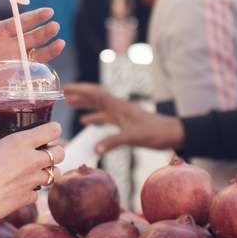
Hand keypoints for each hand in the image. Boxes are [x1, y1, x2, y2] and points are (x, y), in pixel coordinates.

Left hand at [0, 7, 64, 118]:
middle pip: (29, 38)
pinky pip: (28, 74)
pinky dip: (40, 70)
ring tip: (60, 43)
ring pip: (33, 55)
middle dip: (43, 32)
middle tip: (56, 26)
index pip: (18, 24)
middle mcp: (4, 48)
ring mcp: (8, 64)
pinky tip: (51, 66)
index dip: (33, 18)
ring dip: (47, 50)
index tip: (48, 12)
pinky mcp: (8, 81)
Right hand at [0, 122, 65, 235]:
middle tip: (44, 152)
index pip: (52, 130)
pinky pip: (38, 193)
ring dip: (48, 172)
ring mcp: (32, 181)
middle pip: (61, 153)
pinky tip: (20, 188)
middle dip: (56, 151)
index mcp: (20, 142)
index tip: (51, 130)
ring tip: (36, 171)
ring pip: (56, 175)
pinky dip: (32, 190)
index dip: (53, 129)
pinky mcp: (27, 198)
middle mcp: (31, 161)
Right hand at [64, 84, 185, 156]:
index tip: (65, 88)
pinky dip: (95, 118)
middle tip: (63, 93)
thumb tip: (95, 149)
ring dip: (85, 105)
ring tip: (70, 104)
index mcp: (119, 106)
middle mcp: (119, 107)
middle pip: (95, 97)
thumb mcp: (134, 138)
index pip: (96, 94)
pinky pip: (106, 117)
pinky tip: (88, 123)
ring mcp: (123, 114)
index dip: (80, 90)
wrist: (173, 133)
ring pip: (100, 107)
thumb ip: (114, 142)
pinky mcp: (126, 122)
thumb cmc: (156, 133)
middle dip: (79, 94)